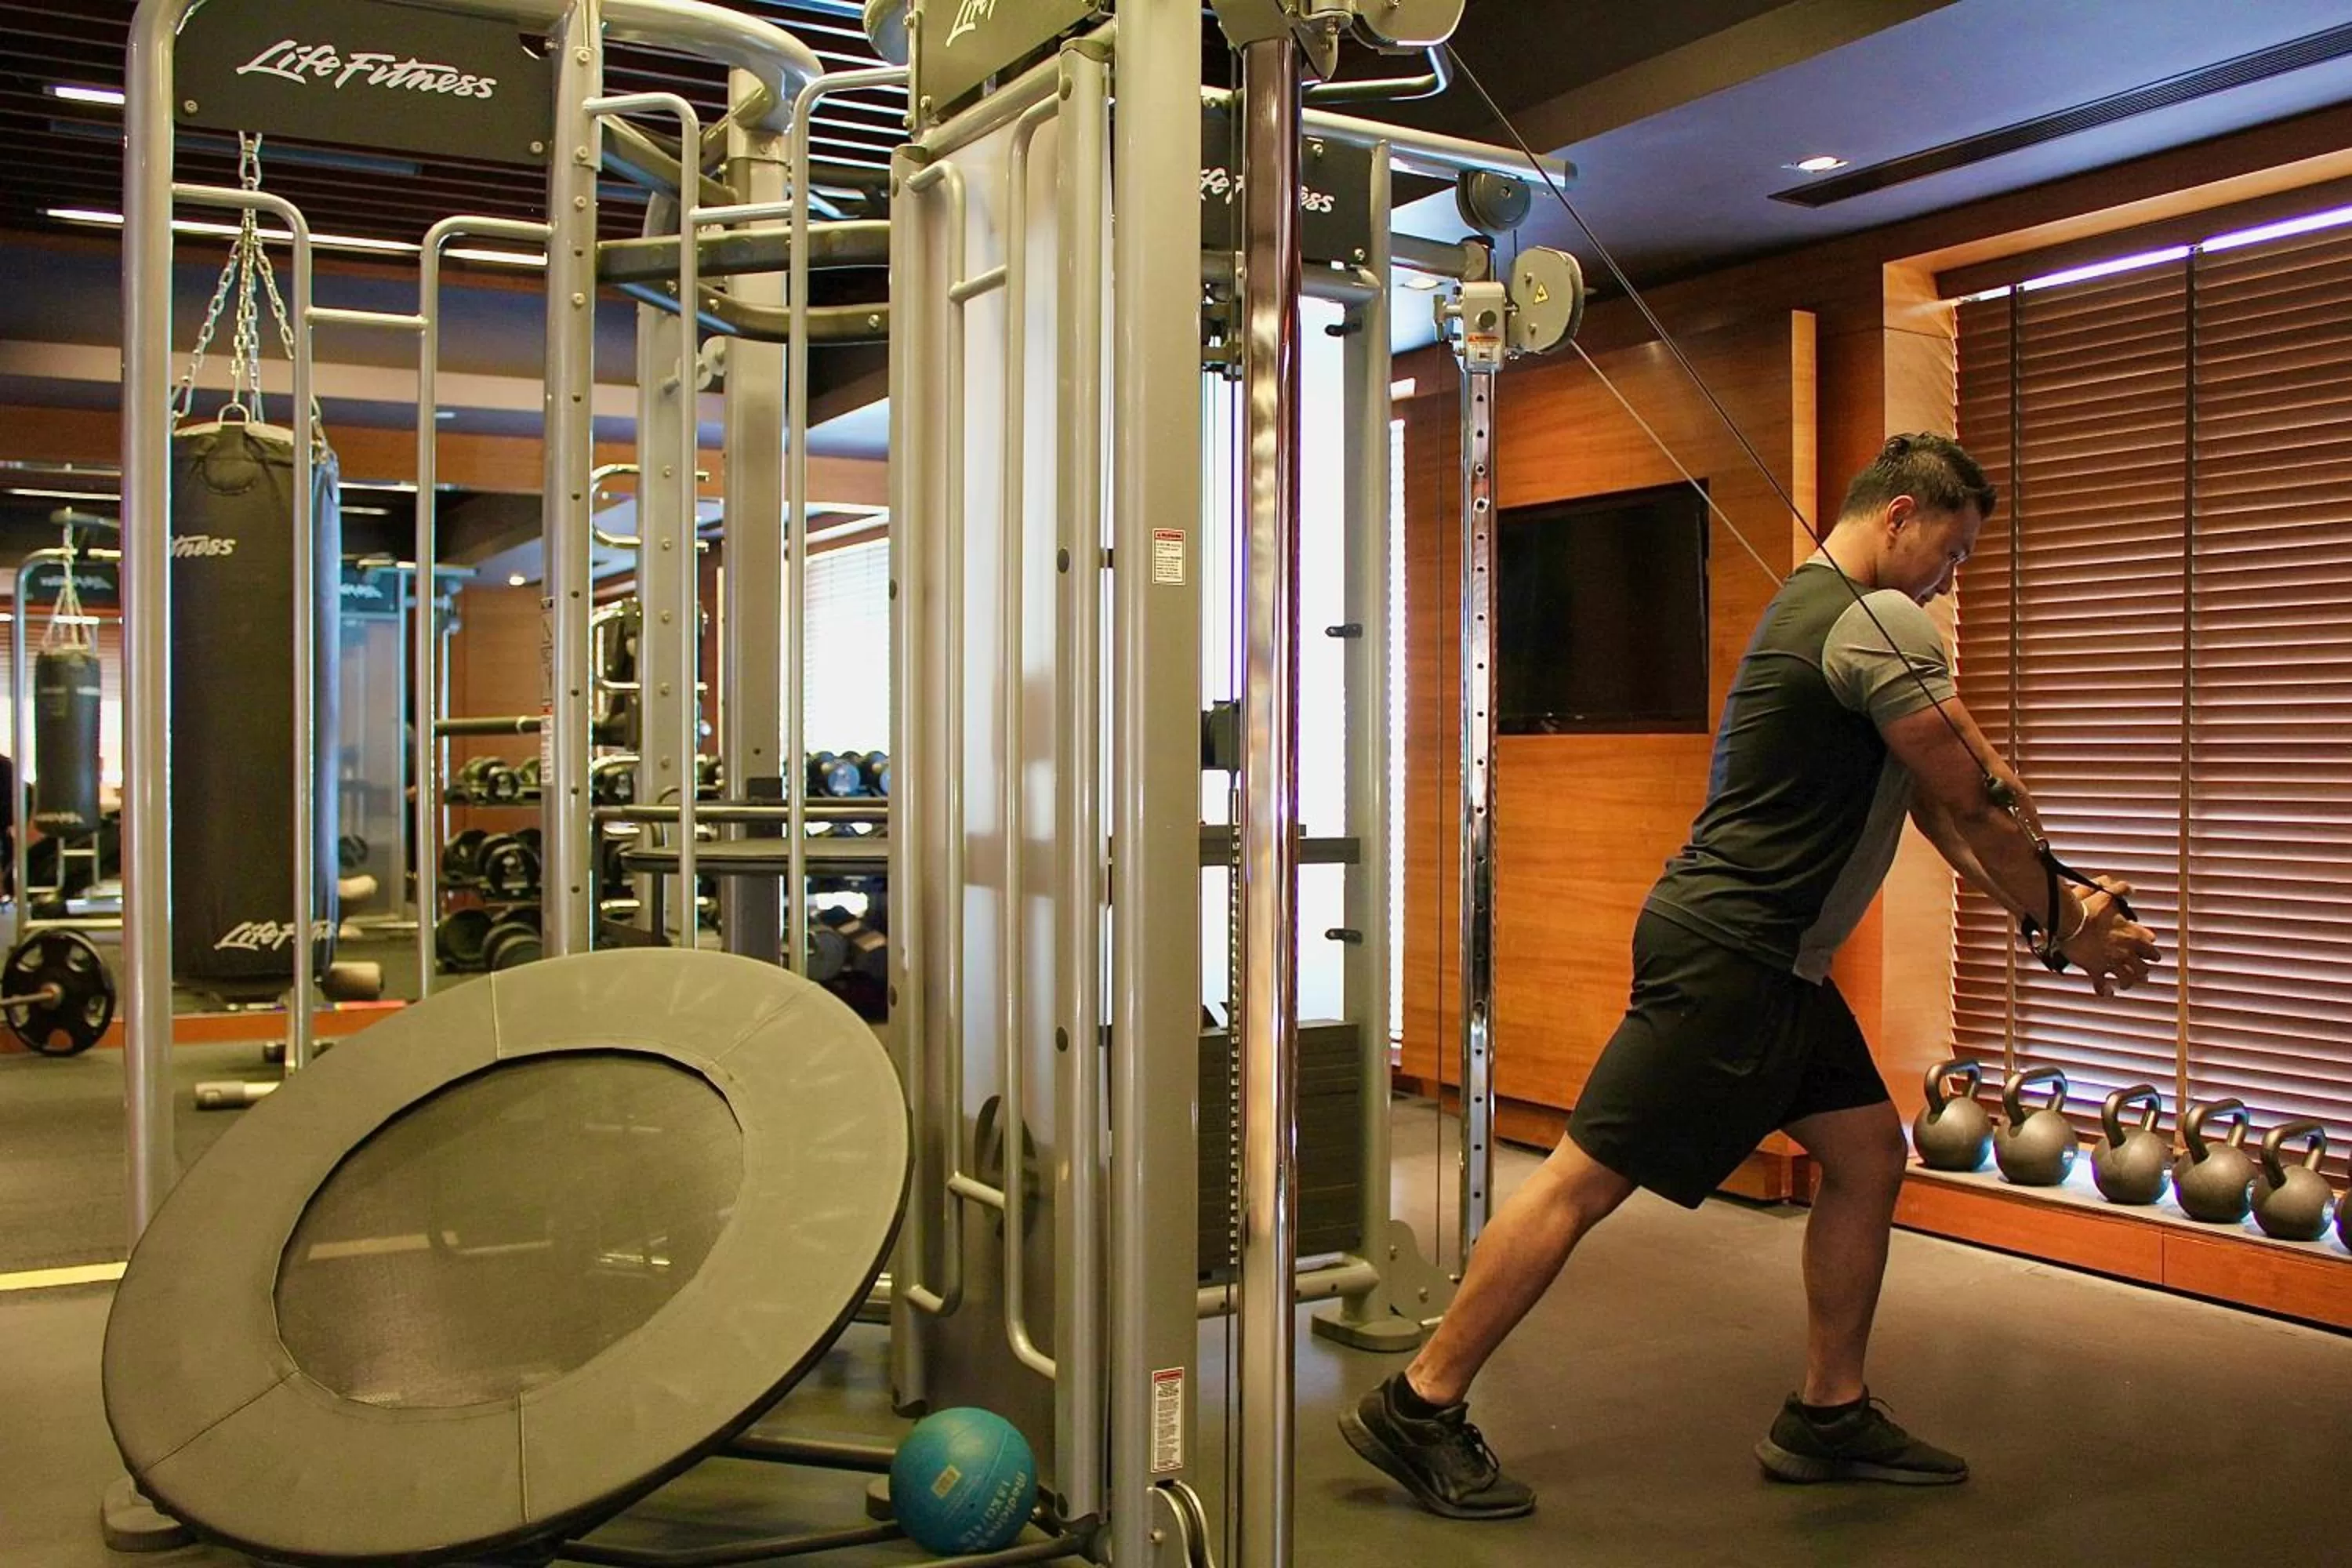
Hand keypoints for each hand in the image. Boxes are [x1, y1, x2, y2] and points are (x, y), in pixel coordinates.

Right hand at [2059, 876, 2162, 996]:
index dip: (2150, 951)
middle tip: (2142, 972)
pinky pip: (2102, 984)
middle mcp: (2126, 951)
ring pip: (2128, 978)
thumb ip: (2120, 889)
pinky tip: (2107, 993)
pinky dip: (2105, 990)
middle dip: (2143, 969)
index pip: (2151, 948)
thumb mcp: (2106, 895)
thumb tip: (2129, 888)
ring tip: (2127, 984)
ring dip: (2129, 981)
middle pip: (2143, 967)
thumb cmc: (2087, 908)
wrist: (2068, 921)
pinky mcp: (2095, 969)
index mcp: (2132, 935)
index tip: (2150, 953)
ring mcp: (2111, 962)